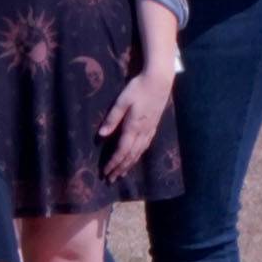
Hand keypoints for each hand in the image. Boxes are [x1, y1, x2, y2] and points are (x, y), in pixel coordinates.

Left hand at [99, 65, 173, 179]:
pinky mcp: (154, 126)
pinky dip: (138, 155)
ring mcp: (150, 130)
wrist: (159, 81)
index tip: (105, 173)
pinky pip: (145, 146)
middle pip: (130, 156)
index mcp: (133, 127)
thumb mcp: (121, 102)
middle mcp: (143, 132)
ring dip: (129, 164)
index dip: (113, 163)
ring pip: (139, 152)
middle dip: (120, 168)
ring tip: (121, 174)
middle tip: (110, 180)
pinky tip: (135, 158)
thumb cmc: (138, 89)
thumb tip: (101, 136)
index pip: (121, 151)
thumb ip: (112, 119)